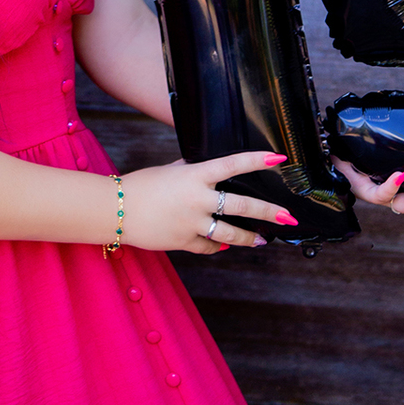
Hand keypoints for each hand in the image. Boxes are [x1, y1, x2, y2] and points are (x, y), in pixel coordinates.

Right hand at [121, 152, 298, 254]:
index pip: (232, 164)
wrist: (116, 210)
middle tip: (287, 217)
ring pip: (230, 233)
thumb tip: (205, 167)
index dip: (256, 160)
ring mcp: (192, 222)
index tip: (278, 159)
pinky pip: (209, 245)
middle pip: (241, 206)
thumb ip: (190, 170)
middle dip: (268, 212)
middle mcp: (197, 199)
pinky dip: (218, 245)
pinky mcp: (184, 241)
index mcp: (194, 175)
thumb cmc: (141, 185)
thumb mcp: (169, 171)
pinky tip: (225, 244)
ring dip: (248, 237)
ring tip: (261, 240)